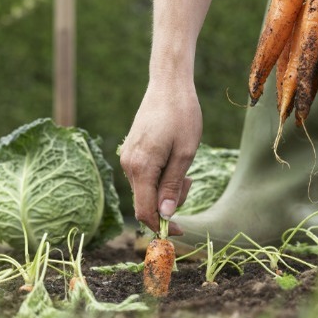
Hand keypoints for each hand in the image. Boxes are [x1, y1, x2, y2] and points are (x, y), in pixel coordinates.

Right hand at [120, 79, 201, 234]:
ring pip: (145, 189)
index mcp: (141, 168)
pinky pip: (143, 176)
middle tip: (190, 180)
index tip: (180, 231)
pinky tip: (172, 159)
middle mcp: (128, 165)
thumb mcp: (185, 154)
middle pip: (145, 201)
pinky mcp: (130, 152)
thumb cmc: (181, 116)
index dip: (162, 226)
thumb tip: (165, 215)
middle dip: (169, 201)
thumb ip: (173, 186)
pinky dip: (159, 176)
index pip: (145, 211)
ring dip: (166, 187)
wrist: (167, 86)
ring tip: (184, 166)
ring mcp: (127, 158)